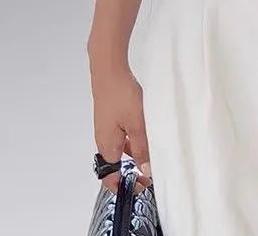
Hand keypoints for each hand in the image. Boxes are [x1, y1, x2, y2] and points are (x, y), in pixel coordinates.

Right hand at [90, 62, 152, 194]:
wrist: (109, 71)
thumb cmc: (121, 96)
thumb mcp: (137, 124)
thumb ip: (142, 148)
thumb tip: (146, 170)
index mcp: (107, 147)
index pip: (110, 178)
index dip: (124, 185)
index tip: (142, 186)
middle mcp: (103, 141)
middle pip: (116, 165)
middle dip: (132, 170)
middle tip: (151, 170)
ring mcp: (106, 129)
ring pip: (121, 149)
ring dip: (134, 154)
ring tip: (153, 151)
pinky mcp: (110, 119)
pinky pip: (121, 136)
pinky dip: (133, 139)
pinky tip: (146, 131)